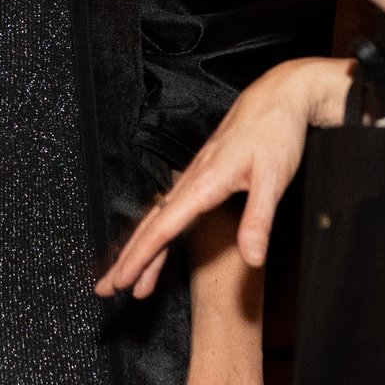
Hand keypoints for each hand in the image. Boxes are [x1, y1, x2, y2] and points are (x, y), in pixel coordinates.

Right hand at [99, 57, 355, 299]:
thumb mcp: (274, 178)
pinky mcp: (204, 174)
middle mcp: (192, 180)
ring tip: (128, 279)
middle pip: (150, 227)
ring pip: (158, 219)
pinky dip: (157, 231)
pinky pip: (170, 208)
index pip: (162, 229)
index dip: (140, 259)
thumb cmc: (276, 133)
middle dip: (126, 260)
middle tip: (106, 288)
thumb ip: (258, 219)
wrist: (279, 96)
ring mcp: (195, 176)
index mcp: (203, 183)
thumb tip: (252, 259)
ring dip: (140, 249)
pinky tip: (156, 242)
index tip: (122, 282)